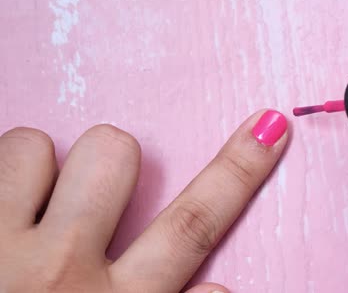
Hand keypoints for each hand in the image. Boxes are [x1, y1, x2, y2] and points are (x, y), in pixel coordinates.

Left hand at [0, 110, 287, 292]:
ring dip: (33, 170)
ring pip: (35, 146)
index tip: (269, 127)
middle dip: (111, 157)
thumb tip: (221, 288)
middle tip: (85, 197)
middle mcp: (61, 272)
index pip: (195, 226)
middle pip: (114, 155)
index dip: (239, 170)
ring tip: (22, 214)